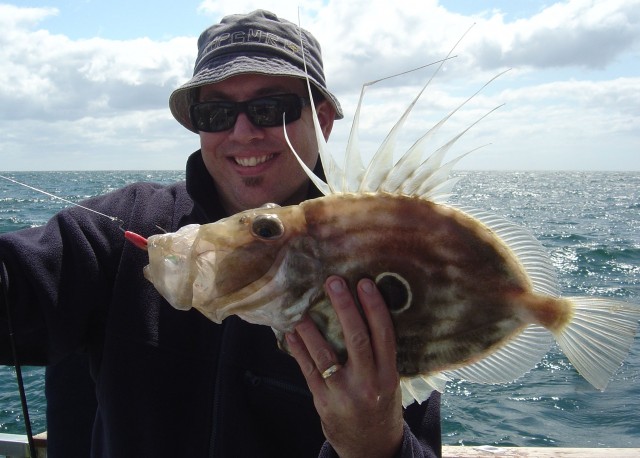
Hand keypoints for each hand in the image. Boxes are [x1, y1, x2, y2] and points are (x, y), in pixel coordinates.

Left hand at [286, 276, 403, 457]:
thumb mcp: (390, 383)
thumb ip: (379, 355)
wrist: (372, 449)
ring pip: (326, 354)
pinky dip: (299, 349)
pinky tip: (292, 333)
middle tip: (334, 282)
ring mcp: (344, 394)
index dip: (374, 307)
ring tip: (302, 306)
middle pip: (357, 339)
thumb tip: (362, 314)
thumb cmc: (381, 408)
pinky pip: (308, 371)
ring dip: (312, 328)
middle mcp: (368, 384)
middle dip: (345, 307)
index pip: (384, 335)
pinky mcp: (323, 403)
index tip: (364, 283)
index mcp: (389, 376)